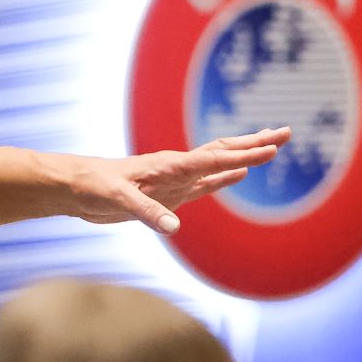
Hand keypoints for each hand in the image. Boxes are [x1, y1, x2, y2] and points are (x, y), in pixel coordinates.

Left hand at [61, 126, 289, 234]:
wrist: (74, 187)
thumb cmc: (92, 187)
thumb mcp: (117, 200)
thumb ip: (147, 212)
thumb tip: (176, 229)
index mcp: (168, 165)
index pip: (214, 158)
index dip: (244, 154)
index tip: (273, 147)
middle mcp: (177, 168)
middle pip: (223, 152)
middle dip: (255, 143)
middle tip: (287, 132)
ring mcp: (175, 180)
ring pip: (218, 164)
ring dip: (245, 155)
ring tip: (271, 145)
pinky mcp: (168, 193)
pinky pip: (204, 183)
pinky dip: (225, 177)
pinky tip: (239, 174)